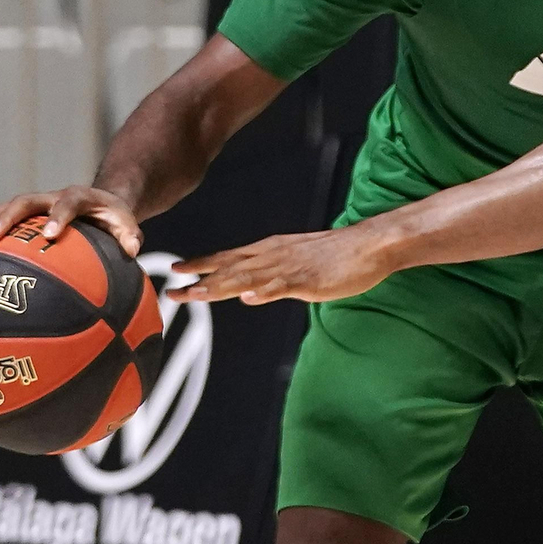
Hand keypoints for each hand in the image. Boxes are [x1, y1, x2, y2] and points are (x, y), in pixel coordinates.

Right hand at [0, 186, 142, 259]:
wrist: (99, 202)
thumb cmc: (113, 218)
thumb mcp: (126, 224)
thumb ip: (130, 236)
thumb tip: (132, 252)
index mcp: (79, 197)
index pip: (68, 202)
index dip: (58, 216)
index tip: (49, 236)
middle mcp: (51, 197)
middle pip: (25, 202)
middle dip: (7, 219)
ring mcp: (34, 204)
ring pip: (4, 209)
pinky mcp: (21, 214)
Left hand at [167, 229, 393, 304]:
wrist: (370, 245)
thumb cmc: (338, 256)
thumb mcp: (297, 267)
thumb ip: (271, 280)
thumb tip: (245, 295)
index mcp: (271, 251)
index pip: (229, 259)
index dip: (202, 265)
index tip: (177, 272)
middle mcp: (274, 256)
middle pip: (231, 269)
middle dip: (200, 280)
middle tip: (172, 291)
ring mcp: (291, 268)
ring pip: (249, 278)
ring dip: (221, 287)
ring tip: (196, 294)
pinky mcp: (309, 280)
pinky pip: (283, 287)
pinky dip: (264, 292)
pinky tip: (248, 298)